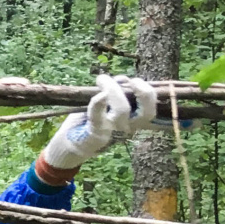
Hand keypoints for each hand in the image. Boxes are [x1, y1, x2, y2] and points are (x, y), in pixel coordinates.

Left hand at [41, 74, 158, 173]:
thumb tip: (122, 80)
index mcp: (135, 121)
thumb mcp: (108, 104)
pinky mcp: (95, 133)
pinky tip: (98, 95)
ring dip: (114, 90)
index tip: (135, 80)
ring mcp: (113, 132)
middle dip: (143, 92)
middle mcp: (128, 128)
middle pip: (147, 112)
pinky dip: (98, 103)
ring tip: (102, 79)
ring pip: (123, 111)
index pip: (152, 108)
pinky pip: (98, 117)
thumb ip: (117, 92)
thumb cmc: (92, 120)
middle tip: (131, 80)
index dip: (149, 92)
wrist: (72, 144)